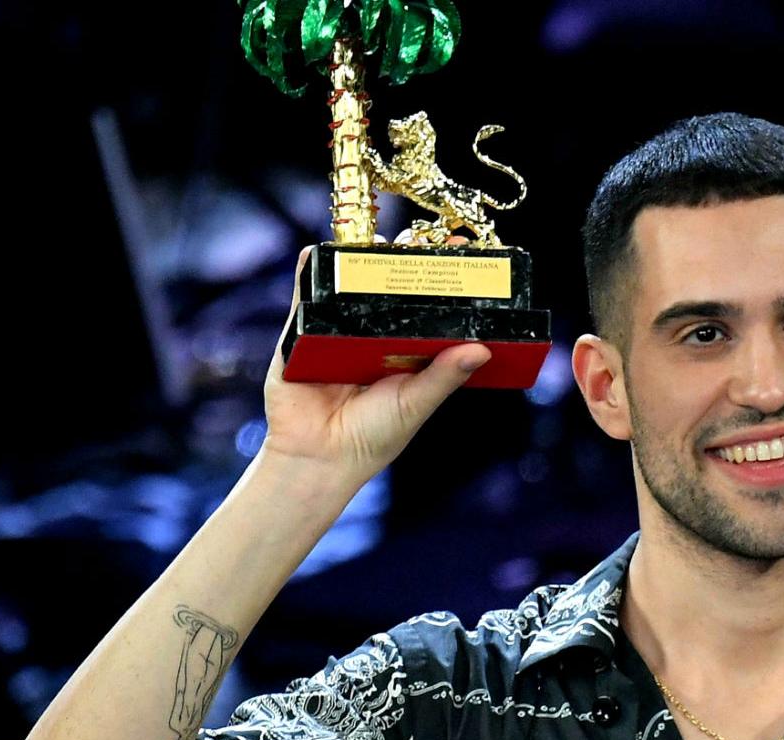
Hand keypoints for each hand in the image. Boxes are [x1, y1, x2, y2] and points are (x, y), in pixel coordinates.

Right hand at [260, 244, 490, 485]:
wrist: (319, 457)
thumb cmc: (374, 436)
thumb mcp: (417, 403)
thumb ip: (445, 375)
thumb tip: (482, 349)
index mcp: (405, 349)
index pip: (428, 305)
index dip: (444, 280)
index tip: (462, 252)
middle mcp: (373, 334)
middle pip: (390, 287)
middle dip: (405, 260)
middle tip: (425, 237)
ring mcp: (337, 329)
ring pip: (351, 285)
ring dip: (361, 258)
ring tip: (380, 240)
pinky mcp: (302, 332)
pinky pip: (306, 297)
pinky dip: (309, 272)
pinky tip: (315, 252)